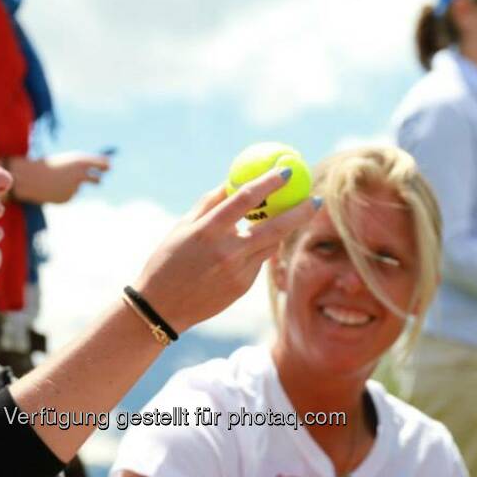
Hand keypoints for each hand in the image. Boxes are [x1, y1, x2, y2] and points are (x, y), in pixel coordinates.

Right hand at [8, 152, 111, 203]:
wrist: (29, 177)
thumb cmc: (46, 165)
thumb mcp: (64, 161)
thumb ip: (78, 166)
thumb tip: (91, 173)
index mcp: (79, 161)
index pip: (101, 164)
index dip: (105, 166)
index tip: (108, 167)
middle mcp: (81, 174)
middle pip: (97, 179)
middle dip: (97, 180)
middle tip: (97, 180)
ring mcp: (75, 188)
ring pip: (78, 187)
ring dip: (71, 185)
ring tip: (56, 181)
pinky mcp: (69, 198)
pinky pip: (70, 194)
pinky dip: (63, 192)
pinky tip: (53, 189)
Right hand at [132, 171, 320, 334]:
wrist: (162, 306)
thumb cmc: (168, 260)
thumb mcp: (183, 227)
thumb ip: (209, 203)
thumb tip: (232, 181)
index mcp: (209, 230)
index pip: (247, 199)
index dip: (270, 182)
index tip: (286, 170)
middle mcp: (227, 251)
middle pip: (275, 227)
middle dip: (300, 212)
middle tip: (315, 200)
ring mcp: (237, 272)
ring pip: (270, 245)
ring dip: (280, 231)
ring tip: (287, 218)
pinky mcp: (242, 287)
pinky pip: (258, 262)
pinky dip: (258, 251)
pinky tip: (249, 249)